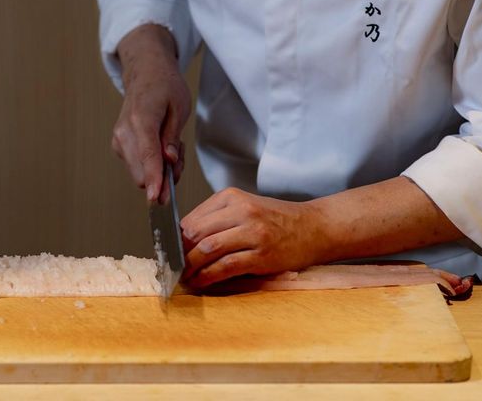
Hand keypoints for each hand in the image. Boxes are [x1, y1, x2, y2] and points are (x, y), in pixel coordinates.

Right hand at [111, 24, 190, 201]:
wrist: (145, 73)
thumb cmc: (165, 87)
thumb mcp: (179, 107)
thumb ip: (172, 137)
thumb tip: (168, 161)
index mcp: (141, 119)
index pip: (148, 155)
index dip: (154, 179)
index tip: (158, 198)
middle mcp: (124, 132)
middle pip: (141, 172)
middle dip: (164, 176)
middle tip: (179, 156)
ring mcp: (118, 140)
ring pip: (140, 174)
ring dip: (159, 170)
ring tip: (171, 146)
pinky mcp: (119, 146)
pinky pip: (137, 167)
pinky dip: (152, 165)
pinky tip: (161, 147)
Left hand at [180, 188, 327, 288]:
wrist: (315, 227)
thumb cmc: (278, 220)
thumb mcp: (246, 208)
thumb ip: (217, 219)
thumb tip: (183, 241)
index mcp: (231, 197)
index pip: (191, 218)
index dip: (174, 239)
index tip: (166, 253)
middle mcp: (241, 211)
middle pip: (195, 233)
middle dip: (178, 255)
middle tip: (170, 268)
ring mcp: (252, 232)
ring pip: (207, 250)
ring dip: (190, 268)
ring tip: (183, 278)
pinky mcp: (261, 254)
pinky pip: (225, 267)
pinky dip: (207, 277)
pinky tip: (200, 283)